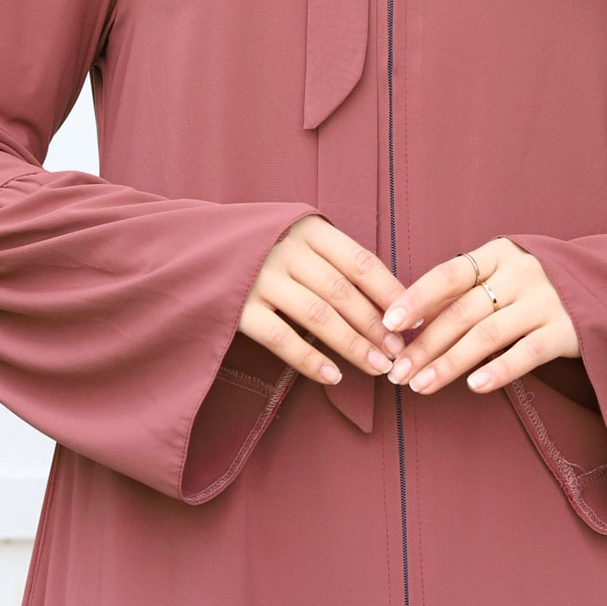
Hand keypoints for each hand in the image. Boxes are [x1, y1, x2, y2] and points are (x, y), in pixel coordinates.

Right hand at [237, 214, 409, 386]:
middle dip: (377, 327)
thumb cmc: (259, 245)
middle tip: (401, 353)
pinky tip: (333, 376)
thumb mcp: (295, 235)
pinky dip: (310, 360)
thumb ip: (332, 258)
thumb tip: (387, 299)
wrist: (190, 245)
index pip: (361, 262)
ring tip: (378, 368)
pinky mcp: (238, 308)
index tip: (415, 320)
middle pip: (344, 293)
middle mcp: (286, 250)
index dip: (391, 293)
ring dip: (353, 346)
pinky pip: (282, 339)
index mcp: (307, 229)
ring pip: (319, 317)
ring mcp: (260, 278)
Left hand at [379, 237, 579, 394]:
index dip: (417, 297)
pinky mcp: (568, 331)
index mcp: (499, 253)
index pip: (449, 273)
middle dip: (425, 344)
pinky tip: (474, 386)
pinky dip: (499, 370)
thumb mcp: (507, 272)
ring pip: (487, 335)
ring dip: (449, 363)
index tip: (388, 323)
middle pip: (462, 311)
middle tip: (397, 372)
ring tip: (421, 386)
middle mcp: (522, 273)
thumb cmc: (541, 284)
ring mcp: (546, 301)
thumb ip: (470, 290)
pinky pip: (527, 354)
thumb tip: (412, 323)